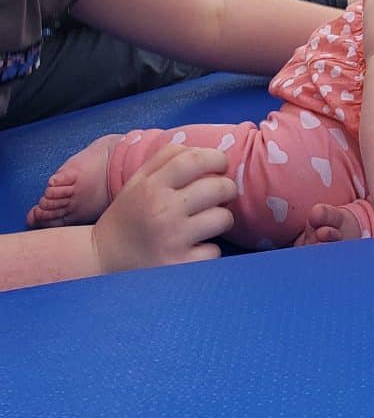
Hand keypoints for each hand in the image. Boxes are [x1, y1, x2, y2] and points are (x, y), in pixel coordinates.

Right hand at [92, 144, 237, 274]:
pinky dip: (209, 250)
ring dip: (221, 219)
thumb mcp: (138, 180)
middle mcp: (162, 210)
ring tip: (208, 222)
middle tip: (220, 195)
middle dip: (227, 189)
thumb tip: (205, 150)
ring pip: (223, 218)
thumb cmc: (128, 216)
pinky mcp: (179, 266)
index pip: (194, 159)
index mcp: (152, 185)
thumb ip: (167, 158)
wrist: (101, 259)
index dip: (216, 158)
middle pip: (217, 187)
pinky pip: (214, 251)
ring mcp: (172, 239)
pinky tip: (194, 248)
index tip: (220, 165)